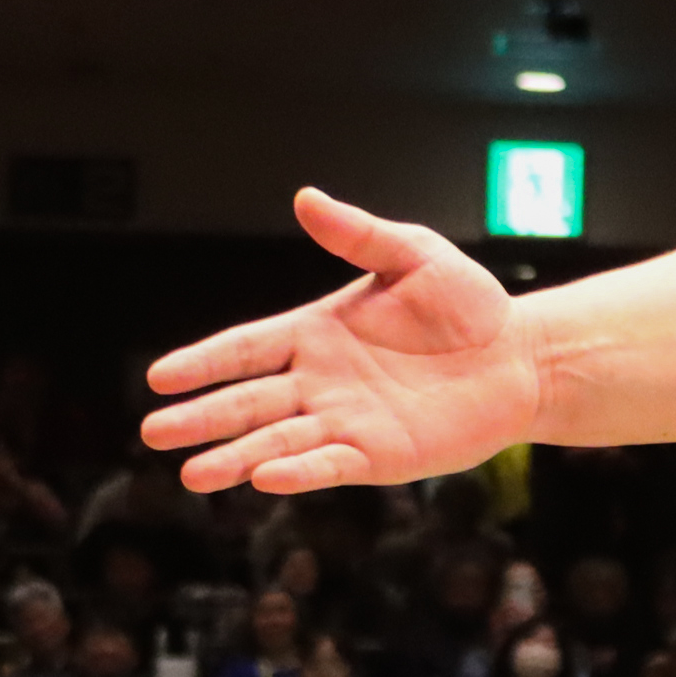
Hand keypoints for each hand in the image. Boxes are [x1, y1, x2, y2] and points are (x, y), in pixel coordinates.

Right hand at [142, 190, 543, 496]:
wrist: (522, 355)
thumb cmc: (468, 305)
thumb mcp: (414, 256)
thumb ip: (359, 234)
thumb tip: (306, 197)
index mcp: (315, 333)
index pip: (244, 348)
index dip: (203, 363)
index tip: (160, 378)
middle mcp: (319, 382)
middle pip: (248, 401)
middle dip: (201, 417)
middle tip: (153, 432)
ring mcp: (346, 422)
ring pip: (278, 441)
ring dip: (235, 457)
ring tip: (192, 475)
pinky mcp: (380, 455)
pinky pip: (332, 464)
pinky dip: (300, 472)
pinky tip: (265, 479)